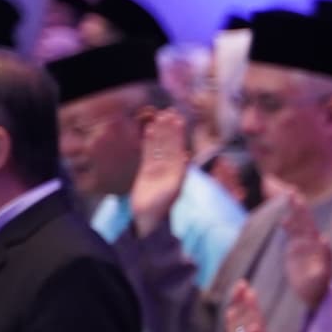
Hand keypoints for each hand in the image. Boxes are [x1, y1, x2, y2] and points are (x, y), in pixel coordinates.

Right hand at [129, 111, 192, 236]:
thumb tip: (185, 158)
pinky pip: (148, 153)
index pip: (178, 149)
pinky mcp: (146, 171)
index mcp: (179, 173)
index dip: (178, 135)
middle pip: (169, 145)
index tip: (179, 120)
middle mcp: (170, 169)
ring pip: (159, 147)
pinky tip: (149, 130)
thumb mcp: (172, 191)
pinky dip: (148, 142)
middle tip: (170, 112)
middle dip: (170, 129)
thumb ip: (179, 175)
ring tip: (160, 116)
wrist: (146, 219)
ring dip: (160, 132)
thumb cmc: (160, 209)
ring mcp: (158, 169)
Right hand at [281, 199, 331, 314]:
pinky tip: (284, 220)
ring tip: (288, 198)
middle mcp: (310, 244)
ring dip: (294, 213)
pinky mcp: (296, 254)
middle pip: (302, 221)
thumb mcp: (322, 274)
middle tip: (291, 190)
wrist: (315, 297)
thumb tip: (325, 238)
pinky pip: (292, 237)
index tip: (297, 198)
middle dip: (297, 206)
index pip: (307, 224)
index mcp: (315, 246)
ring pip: (297, 226)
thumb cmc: (319, 288)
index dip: (302, 211)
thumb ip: (325, 256)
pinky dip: (289, 227)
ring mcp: (303, 247)